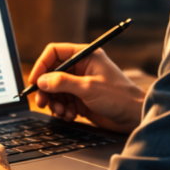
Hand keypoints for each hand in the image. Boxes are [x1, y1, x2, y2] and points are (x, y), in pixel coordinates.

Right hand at [28, 43, 145, 133]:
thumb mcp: (88, 87)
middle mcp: (81, 68)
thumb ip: (63, 83)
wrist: (134, 117)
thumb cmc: (119, 97)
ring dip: (54, 102)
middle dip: (46, 89)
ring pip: (55, 90)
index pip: (55, 53)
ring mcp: (80, 84)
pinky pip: (63, 102)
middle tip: (42, 102)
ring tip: (61, 112)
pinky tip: (70, 115)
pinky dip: (62, 110)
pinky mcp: (81, 99)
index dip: (42, 65)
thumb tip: (42, 81)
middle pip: (52, 73)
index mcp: (85, 56)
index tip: (35, 80)